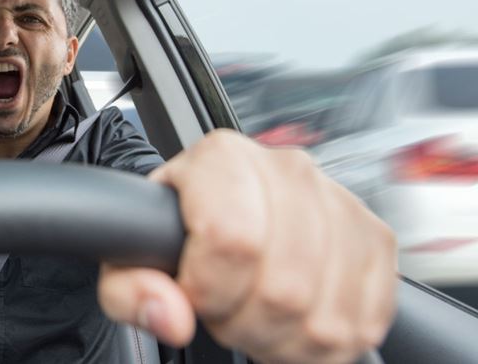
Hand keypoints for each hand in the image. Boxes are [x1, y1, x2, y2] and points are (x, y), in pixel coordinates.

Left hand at [98, 129, 396, 362]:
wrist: (222, 215)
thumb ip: (129, 288)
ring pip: (326, 313)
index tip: (194, 294)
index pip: (232, 238)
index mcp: (222, 160)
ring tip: (253, 315)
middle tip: (223, 311)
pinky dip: (324, 343)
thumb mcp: (128, 257)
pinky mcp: (376, 240)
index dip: (208, 289)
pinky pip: (364, 321)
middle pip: (284, 286)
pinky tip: (290, 321)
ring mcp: (340, 203)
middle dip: (244, 322)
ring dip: (283, 338)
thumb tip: (169, 314)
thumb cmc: (176, 233)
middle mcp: (288, 171)